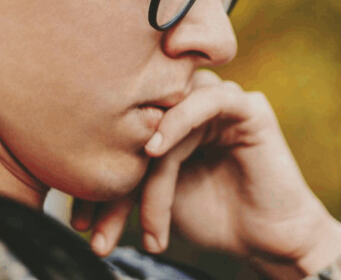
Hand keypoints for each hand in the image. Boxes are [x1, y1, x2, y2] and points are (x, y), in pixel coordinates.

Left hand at [72, 71, 340, 276]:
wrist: (268, 241)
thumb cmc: (216, 219)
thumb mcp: (156, 198)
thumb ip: (127, 175)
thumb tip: (72, 173)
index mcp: (170, 124)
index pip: (123, 138)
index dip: (95, 177)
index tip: (78, 222)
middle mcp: (192, 108)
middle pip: (140, 128)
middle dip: (113, 183)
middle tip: (92, 228)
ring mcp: (220, 104)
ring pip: (166, 119)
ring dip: (146, 173)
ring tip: (139, 216)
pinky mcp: (247, 106)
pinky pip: (207, 99)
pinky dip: (177, 120)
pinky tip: (155, 149)